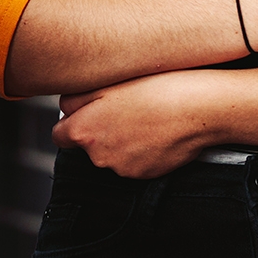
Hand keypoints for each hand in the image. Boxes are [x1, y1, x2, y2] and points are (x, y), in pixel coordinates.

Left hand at [55, 70, 227, 178]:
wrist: (197, 109)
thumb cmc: (154, 88)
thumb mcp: (106, 82)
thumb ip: (75, 98)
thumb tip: (65, 107)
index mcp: (84, 131)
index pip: (59, 135)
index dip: (71, 121)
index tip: (85, 111)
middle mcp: (99, 156)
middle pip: (87, 145)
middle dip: (98, 130)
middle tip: (121, 107)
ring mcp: (123, 168)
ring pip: (112, 154)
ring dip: (120, 140)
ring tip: (143, 116)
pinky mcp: (146, 174)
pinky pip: (134, 161)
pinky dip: (141, 149)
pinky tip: (155, 130)